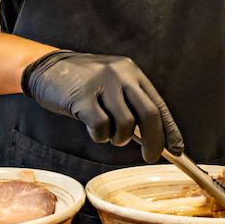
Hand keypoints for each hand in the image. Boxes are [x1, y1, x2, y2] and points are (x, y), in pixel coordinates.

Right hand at [21, 51, 183, 162]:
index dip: (170, 130)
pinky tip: (94, 129)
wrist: (48, 66)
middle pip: (149, 114)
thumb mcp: (111, 83)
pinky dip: (100, 136)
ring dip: (119, 138)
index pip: (158, 104)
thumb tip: (152, 137)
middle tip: (150, 157)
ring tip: (109, 134)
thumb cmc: (83, 81)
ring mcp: (101, 84)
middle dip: (154, 142)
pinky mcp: (82, 97)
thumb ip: (130, 103)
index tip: (177, 149)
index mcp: (132, 72)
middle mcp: (120, 75)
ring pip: (126, 124)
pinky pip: (101, 128)